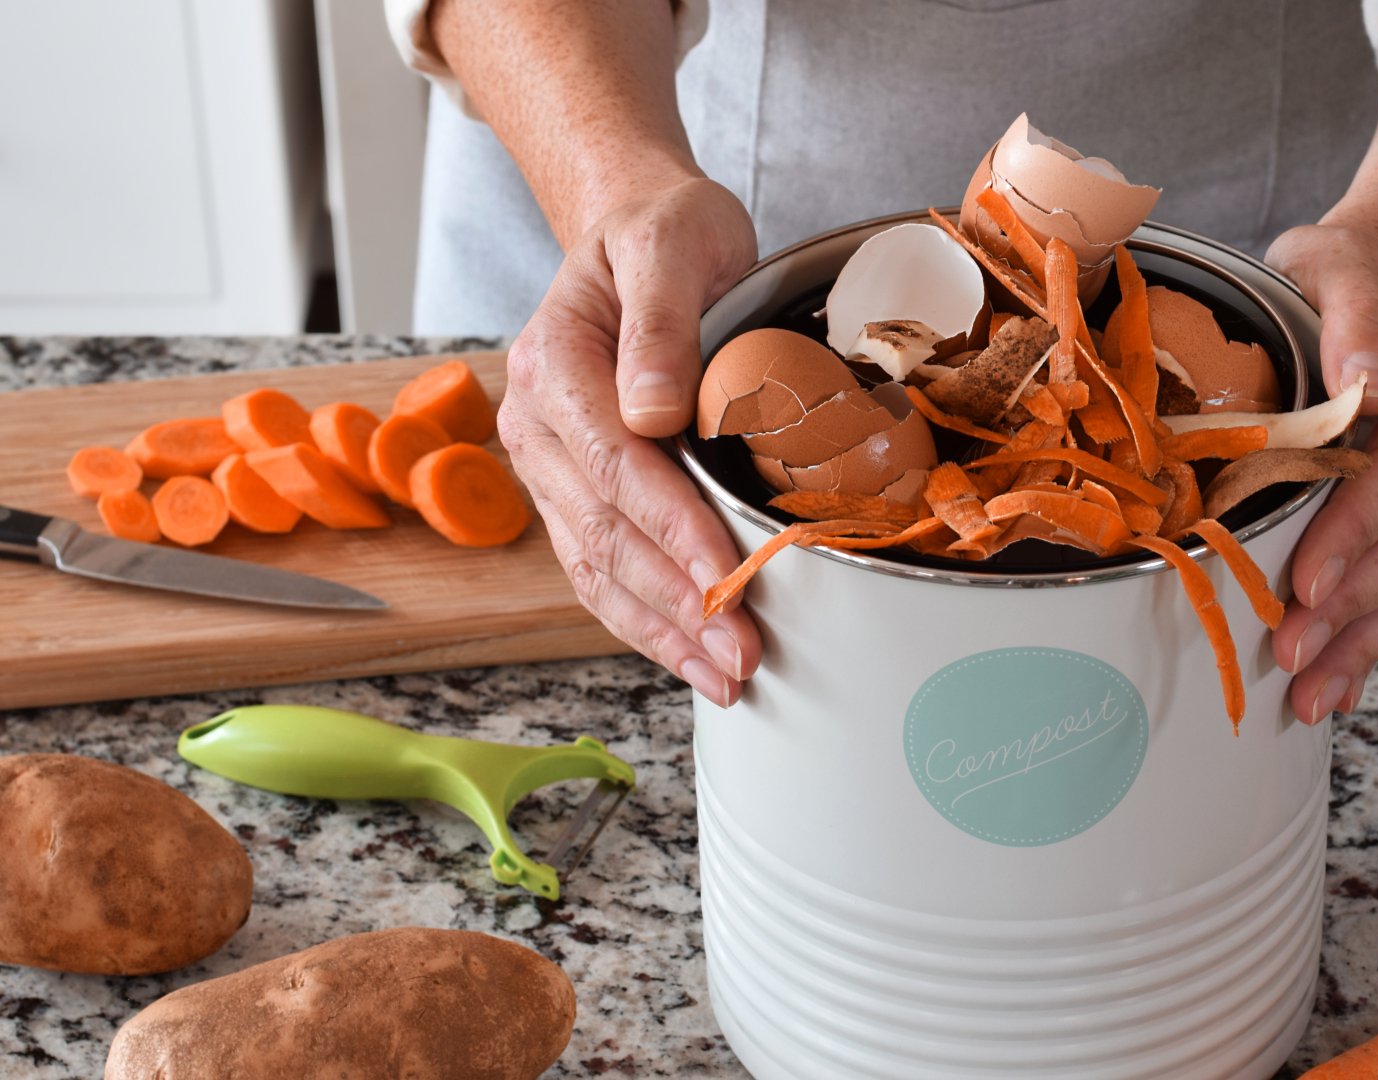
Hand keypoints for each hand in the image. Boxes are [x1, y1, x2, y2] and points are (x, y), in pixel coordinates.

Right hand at [498, 177, 761, 706]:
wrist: (639, 228)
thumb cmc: (664, 232)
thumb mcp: (672, 243)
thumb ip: (661, 324)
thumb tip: (655, 410)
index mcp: (553, 365)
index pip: (616, 464)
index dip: (671, 528)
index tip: (724, 576)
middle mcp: (535, 424)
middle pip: (604, 532)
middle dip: (676, 603)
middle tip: (741, 654)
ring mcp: (549, 464)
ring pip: (596, 566)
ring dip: (661, 631)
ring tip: (724, 676)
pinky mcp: (574, 489)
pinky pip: (601, 566)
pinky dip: (645, 619)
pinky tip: (690, 655)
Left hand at [1262, 222, 1377, 723]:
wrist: (1374, 287)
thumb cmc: (1347, 275)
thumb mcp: (1344, 263)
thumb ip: (1356, 313)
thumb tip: (1371, 379)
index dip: (1359, 532)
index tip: (1310, 580)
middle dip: (1352, 609)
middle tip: (1291, 654)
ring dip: (1362, 644)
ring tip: (1309, 695)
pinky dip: (1371, 642)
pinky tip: (1336, 688)